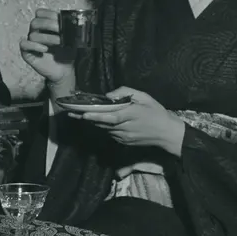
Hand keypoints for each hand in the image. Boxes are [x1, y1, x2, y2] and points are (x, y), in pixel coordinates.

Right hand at [20, 8, 75, 88]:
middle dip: (49, 24)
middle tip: (60, 30)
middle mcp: (36, 32)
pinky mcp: (27, 53)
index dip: (49, 14)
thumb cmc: (67, 52)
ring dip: (47, 37)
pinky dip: (34, 45)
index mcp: (45, 25)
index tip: (60, 19)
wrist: (65, 70)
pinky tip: (45, 49)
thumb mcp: (71, 38)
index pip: (41, 13)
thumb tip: (73, 19)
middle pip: (35, 22)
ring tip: (59, 42)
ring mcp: (31, 42)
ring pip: (32, 35)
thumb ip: (70, 28)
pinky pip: (24, 44)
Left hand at [68, 87, 185, 155]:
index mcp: (130, 114)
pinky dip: (103, 126)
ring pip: (104, 128)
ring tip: (77, 115)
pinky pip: (109, 133)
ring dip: (92, 122)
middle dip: (85, 117)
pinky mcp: (124, 142)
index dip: (95, 115)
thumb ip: (126, 92)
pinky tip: (96, 120)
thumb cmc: (156, 112)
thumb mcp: (144, 97)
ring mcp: (123, 136)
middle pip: (102, 123)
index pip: (109, 116)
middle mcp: (125, 127)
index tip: (82, 113)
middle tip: (69, 113)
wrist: (167, 134)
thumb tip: (109, 95)